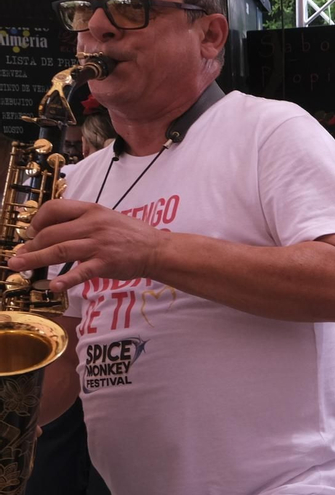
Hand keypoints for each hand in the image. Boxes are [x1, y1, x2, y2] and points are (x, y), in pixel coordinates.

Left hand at [7, 199, 166, 291]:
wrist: (157, 249)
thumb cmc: (132, 234)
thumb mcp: (107, 218)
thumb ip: (82, 221)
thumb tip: (53, 230)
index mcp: (92, 210)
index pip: (54, 208)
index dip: (37, 220)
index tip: (31, 233)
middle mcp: (93, 225)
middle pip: (51, 233)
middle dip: (30, 246)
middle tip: (19, 256)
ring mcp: (99, 244)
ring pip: (59, 251)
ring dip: (34, 259)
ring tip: (17, 266)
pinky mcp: (106, 263)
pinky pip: (81, 272)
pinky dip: (65, 280)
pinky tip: (52, 286)